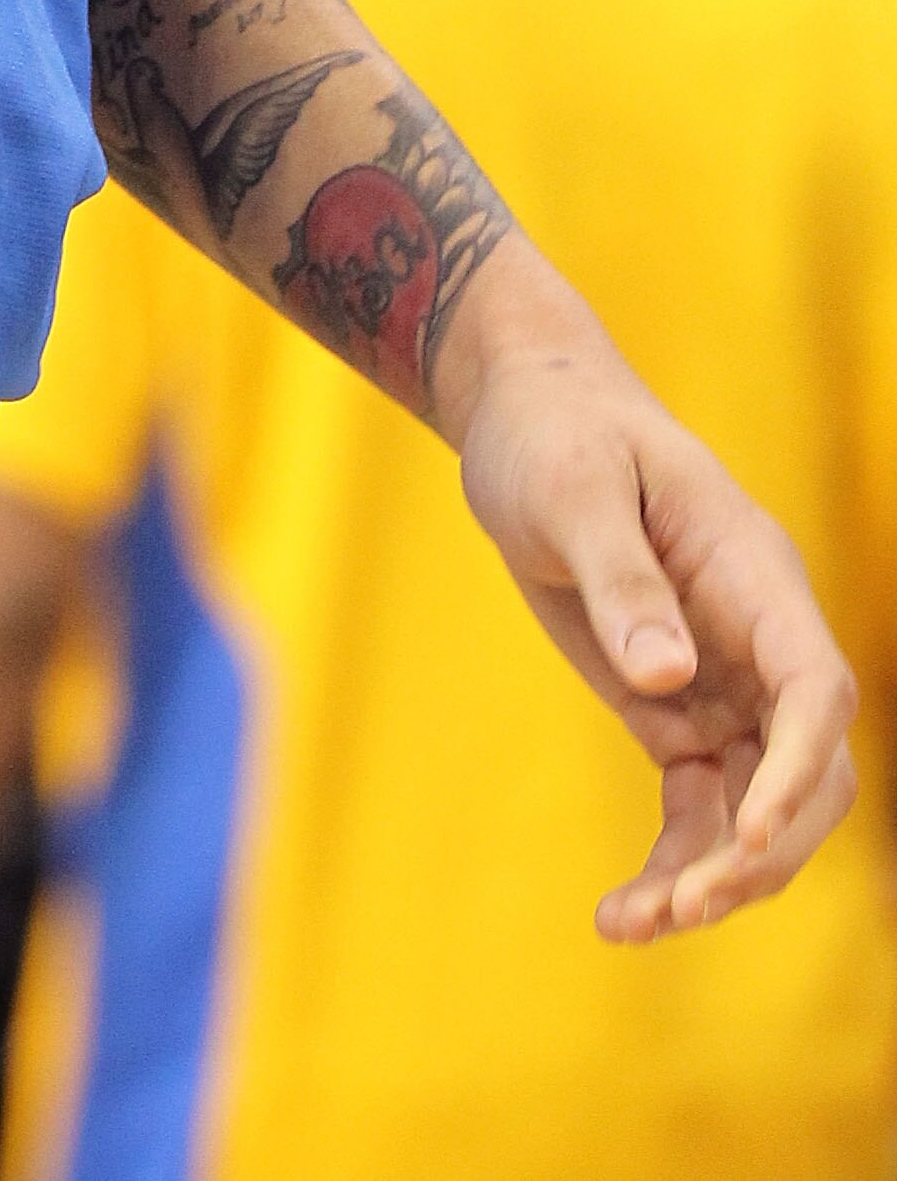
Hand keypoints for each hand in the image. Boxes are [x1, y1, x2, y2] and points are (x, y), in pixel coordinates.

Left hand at [438, 243, 858, 938]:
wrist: (527, 418)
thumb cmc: (555, 433)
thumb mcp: (575, 488)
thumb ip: (622, 578)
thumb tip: (669, 681)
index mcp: (754, 575)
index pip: (816, 689)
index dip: (799, 770)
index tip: (750, 834)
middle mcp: (757, 640)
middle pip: (807, 774)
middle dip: (760, 852)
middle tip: (682, 907)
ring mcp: (724, 682)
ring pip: (753, 810)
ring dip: (710, 878)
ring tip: (631, 925)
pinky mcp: (676, 712)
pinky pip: (697, 808)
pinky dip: (673, 863)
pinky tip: (623, 914)